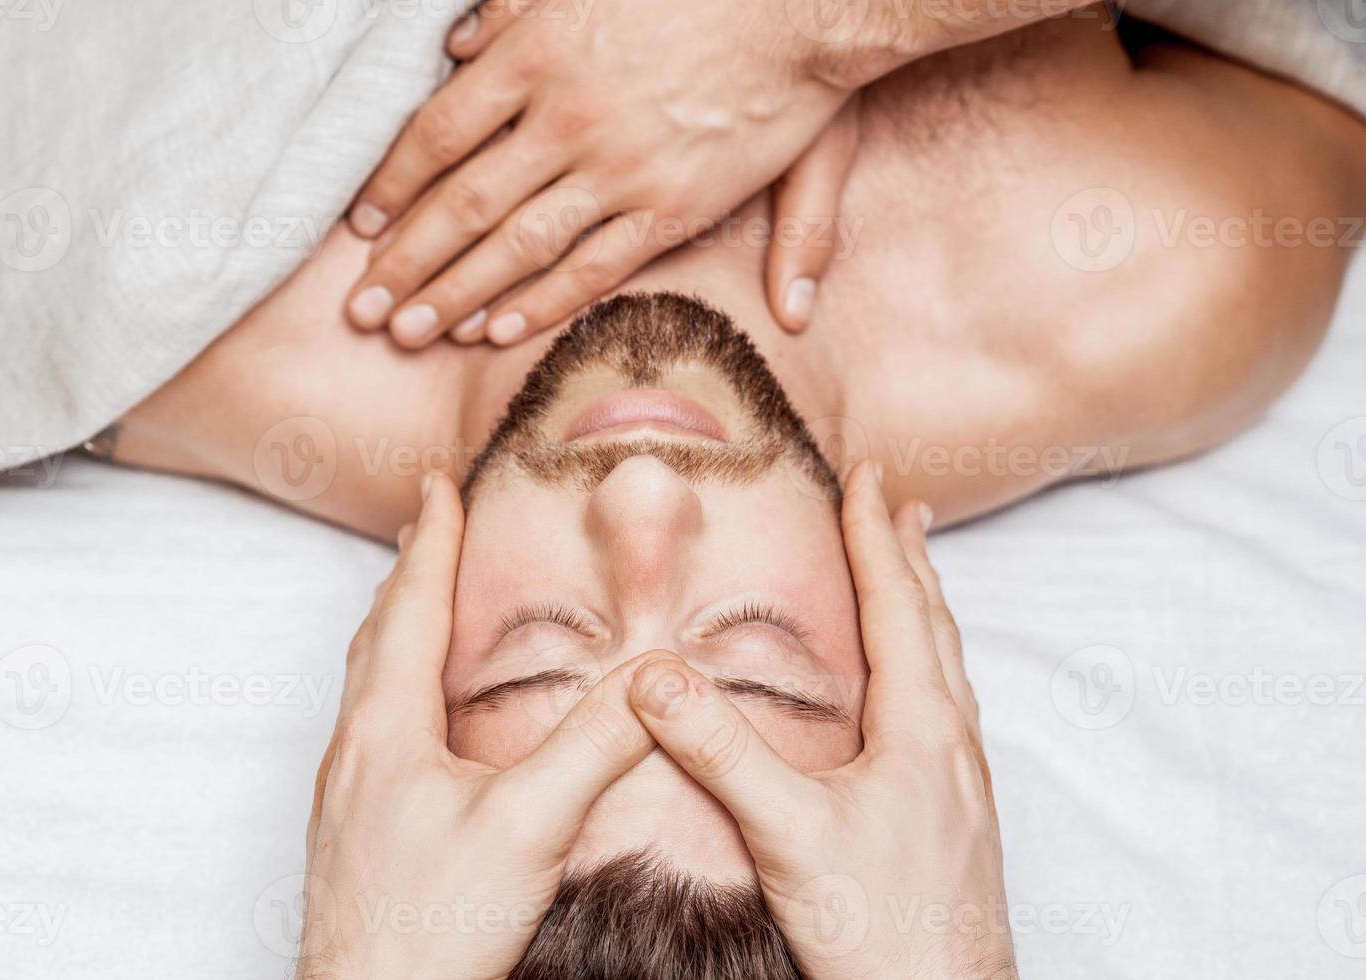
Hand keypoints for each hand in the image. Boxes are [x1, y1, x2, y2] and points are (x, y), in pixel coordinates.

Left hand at [297, 476, 658, 978]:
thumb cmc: (431, 926)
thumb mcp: (530, 826)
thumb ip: (594, 746)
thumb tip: (652, 678)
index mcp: (388, 729)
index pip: (412, 608)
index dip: (429, 540)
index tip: (435, 483)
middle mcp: (357, 752)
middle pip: (377, 637)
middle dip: (407, 574)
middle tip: (424, 527)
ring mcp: (348, 797)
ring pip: (368, 686)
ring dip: (394, 630)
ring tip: (417, 609)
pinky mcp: (355, 836)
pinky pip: (371, 731)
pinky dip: (394, 688)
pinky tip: (420, 726)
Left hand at [344, 0, 858, 346]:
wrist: (806, 3)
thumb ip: (517, 10)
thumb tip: (456, 43)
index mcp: (539, 52)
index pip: (438, 132)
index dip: (392, 186)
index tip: (361, 226)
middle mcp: (566, 117)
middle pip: (462, 202)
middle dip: (405, 263)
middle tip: (362, 311)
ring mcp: (618, 168)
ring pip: (516, 245)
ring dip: (455, 295)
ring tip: (409, 333)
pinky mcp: (671, 207)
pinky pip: (592, 267)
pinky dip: (540, 301)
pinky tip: (495, 332)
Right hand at [626, 461, 1014, 978]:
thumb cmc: (880, 931)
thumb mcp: (787, 834)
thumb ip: (720, 751)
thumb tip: (654, 677)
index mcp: (922, 729)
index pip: (898, 606)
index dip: (877, 536)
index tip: (871, 477)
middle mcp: (954, 745)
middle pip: (935, 626)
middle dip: (911, 558)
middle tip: (900, 504)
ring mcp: (963, 784)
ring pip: (948, 671)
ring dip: (927, 610)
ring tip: (914, 580)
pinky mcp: (958, 818)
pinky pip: (948, 714)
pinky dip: (929, 670)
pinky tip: (913, 701)